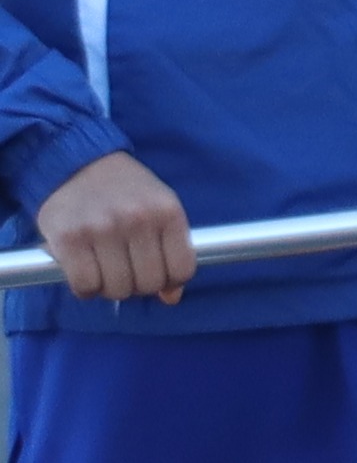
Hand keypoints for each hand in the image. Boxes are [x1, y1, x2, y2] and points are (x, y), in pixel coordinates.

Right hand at [36, 149, 191, 303]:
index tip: (156, 274)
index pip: (182, 270)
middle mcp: (138, 220)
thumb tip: (172, 297)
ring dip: (110, 287)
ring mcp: (102, 229)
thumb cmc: (123, 192)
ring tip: (104, 268)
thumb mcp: (159, 208)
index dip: (170, 281)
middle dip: (138, 286)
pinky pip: (85, 286)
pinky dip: (86, 288)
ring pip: (117, 289)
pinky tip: (85, 271)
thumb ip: (171, 249)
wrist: (76, 164)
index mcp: (167, 211)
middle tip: (125, 270)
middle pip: (149, 284)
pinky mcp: (69, 239)